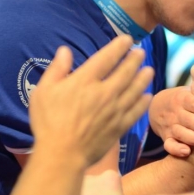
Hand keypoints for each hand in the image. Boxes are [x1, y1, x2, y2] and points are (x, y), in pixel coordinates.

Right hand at [29, 37, 153, 166]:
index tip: (127, 40)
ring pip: (135, 89)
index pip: (107, 57)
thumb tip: (65, 50)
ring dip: (143, 78)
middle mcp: (104, 92)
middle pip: (126, 71)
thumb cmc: (49, 122)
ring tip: (149, 70)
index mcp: (85, 80)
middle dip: (135, 59)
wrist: (62, 154)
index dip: (119, 46)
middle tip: (141, 53)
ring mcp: (115, 110)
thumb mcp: (44, 91)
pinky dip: (143, 102)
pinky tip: (147, 96)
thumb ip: (57, 69)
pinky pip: (136, 111)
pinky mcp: (120, 126)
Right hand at [148, 87, 193, 156]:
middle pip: (189, 120)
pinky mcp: (167, 138)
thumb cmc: (186, 99)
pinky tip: (187, 152)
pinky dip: (176, 149)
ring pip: (181, 133)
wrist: (159, 107)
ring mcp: (170, 126)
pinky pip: (169, 145)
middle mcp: (175, 113)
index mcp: (182, 98)